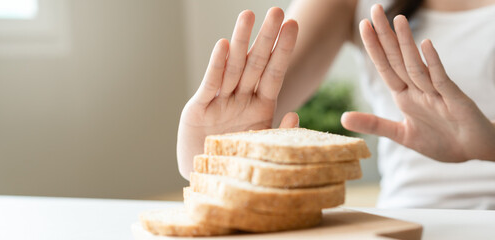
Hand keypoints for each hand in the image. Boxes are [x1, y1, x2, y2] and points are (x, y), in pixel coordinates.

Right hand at [177, 8, 298, 178]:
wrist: (206, 179)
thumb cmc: (238, 162)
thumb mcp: (264, 148)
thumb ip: (280, 133)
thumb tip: (295, 115)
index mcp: (261, 106)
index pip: (275, 73)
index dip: (283, 50)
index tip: (293, 26)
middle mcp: (242, 98)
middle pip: (256, 63)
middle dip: (266, 37)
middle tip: (276, 11)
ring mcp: (221, 101)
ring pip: (234, 66)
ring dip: (241, 41)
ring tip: (248, 15)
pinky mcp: (199, 108)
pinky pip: (211, 83)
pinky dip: (218, 65)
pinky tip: (225, 45)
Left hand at [341, 4, 494, 162]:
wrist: (476, 149)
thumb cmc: (441, 140)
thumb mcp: (402, 135)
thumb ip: (375, 125)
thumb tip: (342, 118)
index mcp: (405, 95)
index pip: (386, 67)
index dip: (374, 47)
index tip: (363, 24)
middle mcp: (420, 89)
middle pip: (398, 59)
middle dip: (385, 35)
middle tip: (375, 9)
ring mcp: (438, 92)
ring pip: (417, 65)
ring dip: (407, 43)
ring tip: (398, 19)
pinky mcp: (456, 100)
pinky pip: (442, 79)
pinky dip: (434, 63)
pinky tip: (426, 45)